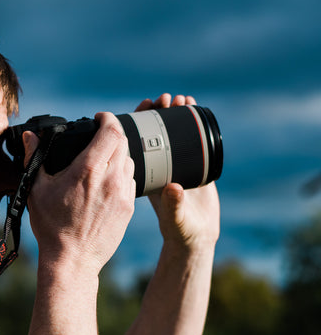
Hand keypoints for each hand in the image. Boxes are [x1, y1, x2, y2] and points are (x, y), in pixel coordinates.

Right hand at [23, 113, 135, 271]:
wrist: (72, 260)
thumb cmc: (51, 227)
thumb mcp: (36, 190)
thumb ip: (33, 158)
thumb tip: (30, 137)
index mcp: (88, 170)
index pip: (111, 130)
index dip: (107, 118)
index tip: (99, 118)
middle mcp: (111, 179)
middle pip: (124, 142)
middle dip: (113, 134)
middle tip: (99, 137)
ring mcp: (123, 194)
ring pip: (130, 162)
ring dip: (119, 156)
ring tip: (102, 162)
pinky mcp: (129, 209)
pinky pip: (131, 182)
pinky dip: (122, 176)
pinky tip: (107, 184)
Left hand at [136, 93, 219, 251]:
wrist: (197, 235)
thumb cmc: (181, 230)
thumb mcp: (175, 218)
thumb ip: (174, 205)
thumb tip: (174, 188)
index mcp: (146, 175)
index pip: (138, 142)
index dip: (140, 122)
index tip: (147, 105)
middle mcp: (158, 167)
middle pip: (154, 132)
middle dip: (159, 113)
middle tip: (166, 99)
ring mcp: (174, 164)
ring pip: (172, 132)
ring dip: (175, 114)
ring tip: (183, 100)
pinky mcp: (192, 164)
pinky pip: (188, 138)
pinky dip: (190, 122)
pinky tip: (194, 109)